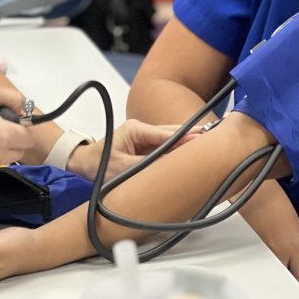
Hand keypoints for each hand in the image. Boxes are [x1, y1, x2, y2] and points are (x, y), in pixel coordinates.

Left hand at [66, 119, 196, 181]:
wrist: (84, 163)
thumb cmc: (99, 164)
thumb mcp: (121, 169)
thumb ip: (145, 168)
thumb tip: (167, 169)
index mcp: (137, 129)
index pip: (166, 134)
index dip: (186, 138)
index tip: (204, 140)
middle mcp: (143, 130)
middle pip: (173, 133)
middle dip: (192, 138)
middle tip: (214, 141)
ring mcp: (145, 138)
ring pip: (171, 140)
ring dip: (187, 145)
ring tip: (209, 147)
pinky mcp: (146, 148)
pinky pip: (166, 149)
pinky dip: (179, 152)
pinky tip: (192, 158)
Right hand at [239, 181, 298, 294]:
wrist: (249, 188)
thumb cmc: (272, 199)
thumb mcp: (296, 223)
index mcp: (292, 248)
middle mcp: (277, 254)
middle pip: (288, 281)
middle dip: (294, 283)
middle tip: (296, 278)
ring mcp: (262, 253)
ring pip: (274, 274)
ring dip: (280, 275)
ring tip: (280, 263)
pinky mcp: (248, 250)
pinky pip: (261, 265)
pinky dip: (267, 265)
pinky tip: (267, 255)